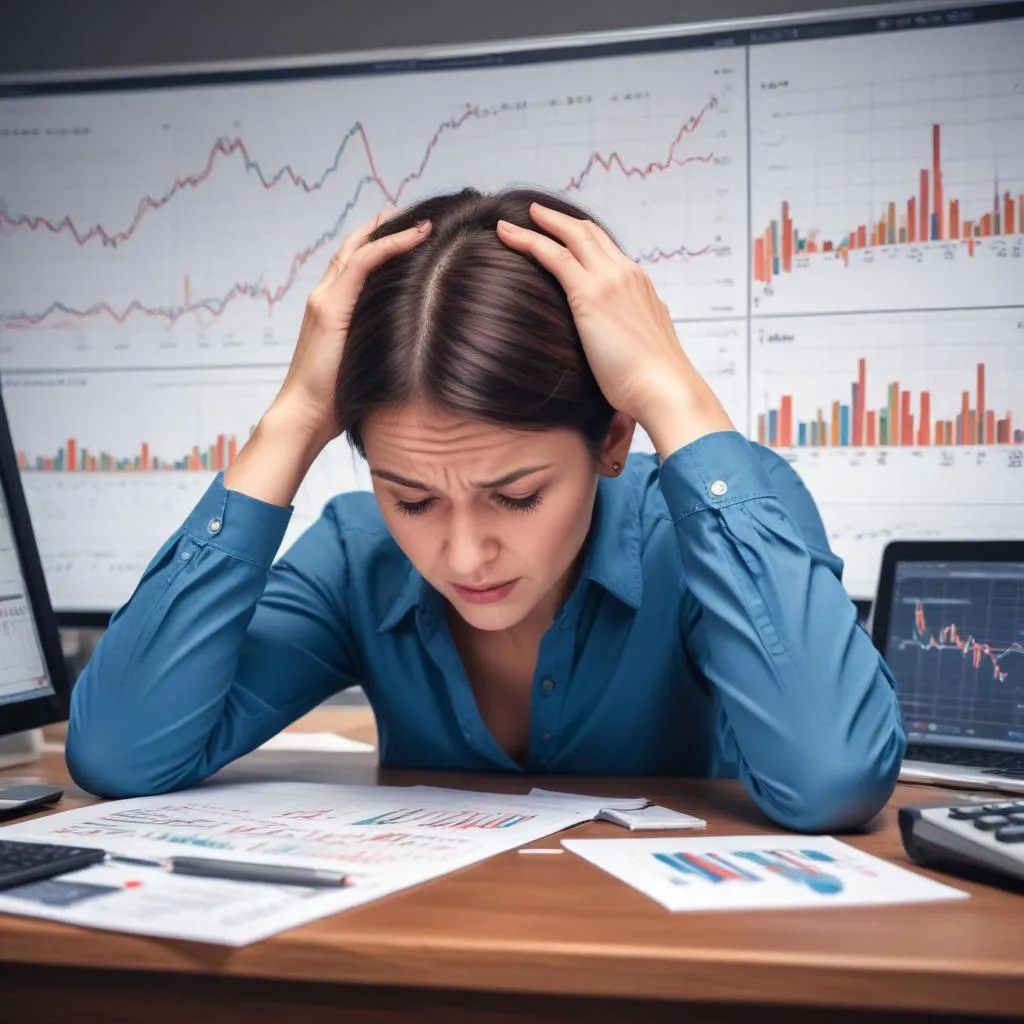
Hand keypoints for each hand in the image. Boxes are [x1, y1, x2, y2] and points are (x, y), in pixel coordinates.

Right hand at [272, 208, 431, 444]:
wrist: (305, 417)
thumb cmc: (337, 403)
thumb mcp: (366, 365)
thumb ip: (381, 347)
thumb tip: (420, 348)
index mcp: (332, 310)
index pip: (357, 265)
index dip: (385, 247)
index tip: (416, 236)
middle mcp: (325, 297)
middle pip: (356, 249)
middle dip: (386, 229)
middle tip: (421, 216)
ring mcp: (325, 299)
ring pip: (360, 249)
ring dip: (393, 229)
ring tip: (426, 219)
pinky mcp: (329, 307)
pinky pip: (363, 263)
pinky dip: (391, 244)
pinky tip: (419, 235)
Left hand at [496, 203, 731, 453]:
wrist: (665, 389)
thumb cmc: (653, 385)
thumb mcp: (643, 351)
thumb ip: (629, 338)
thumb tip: (618, 349)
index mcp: (641, 288)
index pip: (609, 252)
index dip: (584, 240)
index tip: (565, 237)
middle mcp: (628, 275)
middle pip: (591, 234)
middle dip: (561, 221)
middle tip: (537, 214)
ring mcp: (610, 280)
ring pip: (571, 236)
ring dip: (541, 223)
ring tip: (514, 222)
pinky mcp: (590, 293)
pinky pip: (553, 255)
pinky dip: (527, 240)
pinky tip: (506, 236)